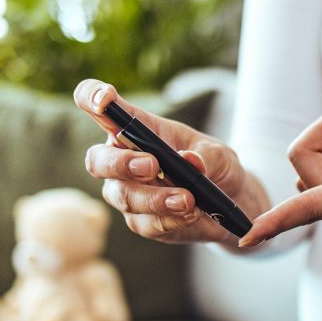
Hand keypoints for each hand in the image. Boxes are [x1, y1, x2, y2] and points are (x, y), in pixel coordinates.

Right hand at [75, 79, 266, 243]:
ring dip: (155, 198)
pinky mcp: (140, 220)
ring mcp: (127, 192)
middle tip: (151, 165)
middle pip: (97, 160)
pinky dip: (169, 219)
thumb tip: (190, 161)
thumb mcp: (219, 154)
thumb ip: (205, 156)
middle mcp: (123, 159)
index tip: (105, 100)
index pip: (102, 108)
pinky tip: (190, 214)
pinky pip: (144, 222)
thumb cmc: (214, 166)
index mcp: (136, 129)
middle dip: (120, 163)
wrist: (229, 202)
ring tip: (188, 199)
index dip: (92, 97)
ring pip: (122, 196)